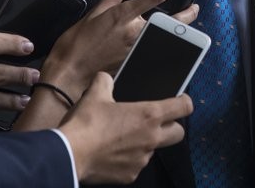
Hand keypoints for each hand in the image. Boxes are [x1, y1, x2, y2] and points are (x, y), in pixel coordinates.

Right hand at [42, 0, 196, 92]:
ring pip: (167, 38)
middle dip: (187, 15)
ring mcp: (137, 50)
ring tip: (187, 27)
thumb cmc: (77, 44)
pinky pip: (156, 53)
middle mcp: (134, 33)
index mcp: (123, 16)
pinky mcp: (136, 64)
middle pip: (170, 22)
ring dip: (180, 32)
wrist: (69, 74)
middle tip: (195, 8)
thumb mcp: (93, 14)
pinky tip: (171, 46)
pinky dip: (166, 48)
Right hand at [61, 72, 190, 183]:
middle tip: (157, 122)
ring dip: (146, 143)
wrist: (70, 154)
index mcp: (149, 115)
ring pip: (155, 150)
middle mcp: (151, 138)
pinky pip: (137, 165)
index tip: (180, 100)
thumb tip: (106, 78)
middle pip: (178, 133)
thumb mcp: (95, 93)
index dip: (185, 101)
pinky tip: (114, 152)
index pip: (184, 107)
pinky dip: (130, 158)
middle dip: (172, 126)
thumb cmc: (86, 124)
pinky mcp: (130, 175)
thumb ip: (105, 81)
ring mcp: (142, 159)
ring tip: (125, 137)